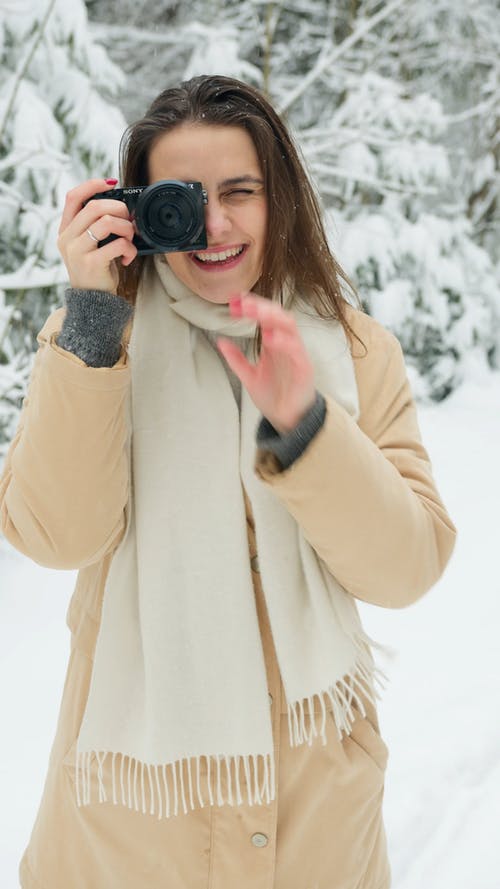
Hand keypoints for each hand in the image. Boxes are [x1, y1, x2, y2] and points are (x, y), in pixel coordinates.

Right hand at [57, 179, 137, 294]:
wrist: (93, 302)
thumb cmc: (97, 270)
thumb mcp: (92, 245)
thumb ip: (97, 225)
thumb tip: (121, 205)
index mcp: (66, 230)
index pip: (73, 197)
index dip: (92, 185)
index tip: (111, 184)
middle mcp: (67, 238)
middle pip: (94, 206)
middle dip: (118, 209)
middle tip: (129, 220)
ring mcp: (77, 251)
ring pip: (105, 222)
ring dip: (125, 228)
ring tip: (129, 239)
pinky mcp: (91, 264)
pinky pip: (117, 244)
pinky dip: (129, 248)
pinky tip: (127, 257)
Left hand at [216, 291, 315, 433]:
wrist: (287, 420)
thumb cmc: (273, 396)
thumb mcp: (249, 376)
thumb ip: (236, 359)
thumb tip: (220, 341)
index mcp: (273, 343)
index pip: (265, 317)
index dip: (251, 307)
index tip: (234, 301)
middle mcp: (285, 344)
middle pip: (277, 316)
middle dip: (260, 306)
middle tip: (243, 303)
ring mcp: (296, 354)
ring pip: (289, 326)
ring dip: (272, 317)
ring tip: (255, 312)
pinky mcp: (304, 368)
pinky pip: (296, 350)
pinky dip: (283, 341)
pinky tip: (269, 337)